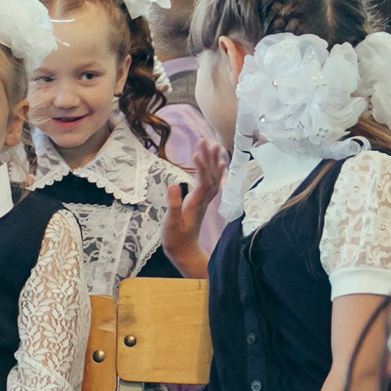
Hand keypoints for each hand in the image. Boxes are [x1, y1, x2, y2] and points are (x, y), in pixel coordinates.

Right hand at [162, 138, 225, 278]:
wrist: (184, 250)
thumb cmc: (175, 238)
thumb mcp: (171, 222)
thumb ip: (173, 204)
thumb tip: (174, 184)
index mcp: (196, 203)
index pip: (203, 181)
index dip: (201, 167)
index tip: (196, 153)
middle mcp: (204, 199)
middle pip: (211, 175)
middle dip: (209, 157)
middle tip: (205, 140)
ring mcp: (205, 200)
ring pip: (214, 177)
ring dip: (213, 161)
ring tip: (212, 144)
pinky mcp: (202, 201)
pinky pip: (213, 183)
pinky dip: (216, 171)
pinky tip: (219, 163)